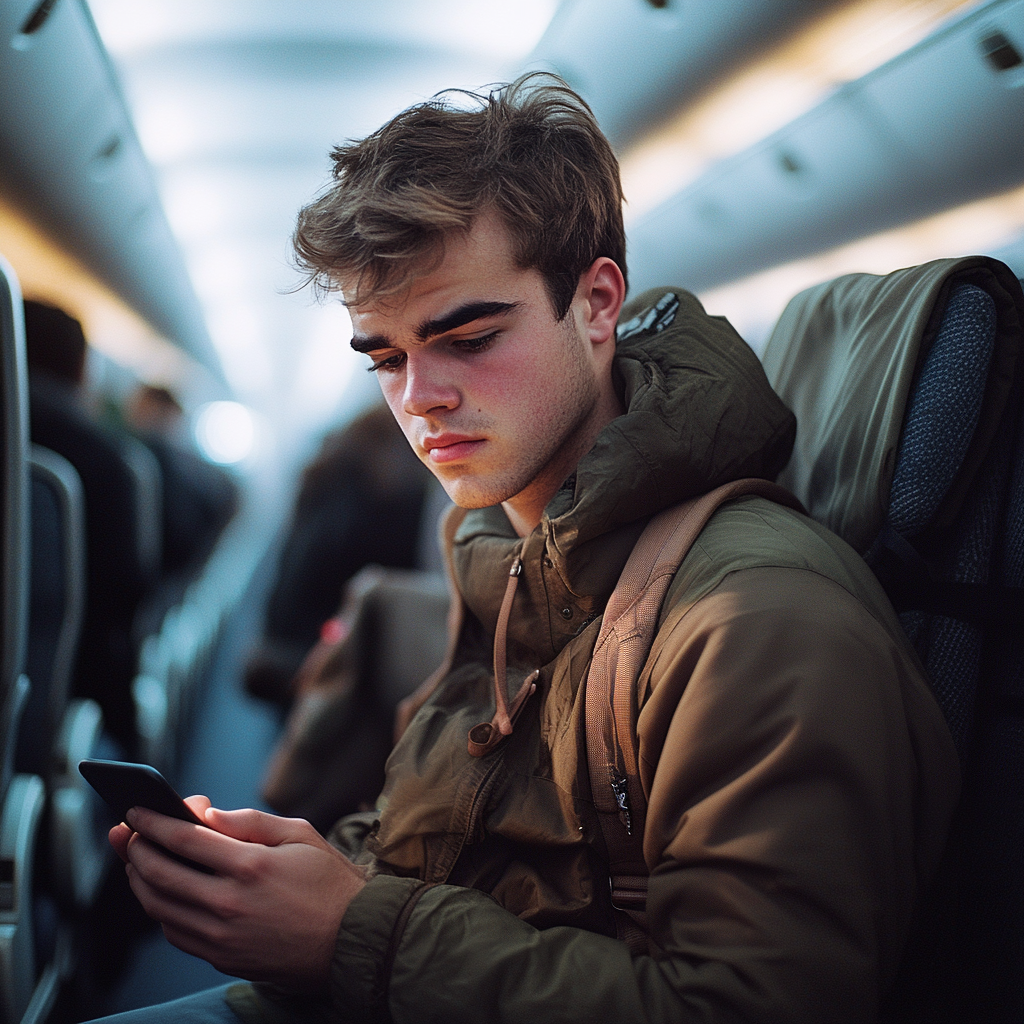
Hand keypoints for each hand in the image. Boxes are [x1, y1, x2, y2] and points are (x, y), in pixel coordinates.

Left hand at [113, 800, 365, 986]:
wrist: (352, 940)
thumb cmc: (330, 882)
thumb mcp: (301, 834)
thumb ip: (251, 820)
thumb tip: (207, 814)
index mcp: (250, 865)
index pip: (183, 839)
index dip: (153, 822)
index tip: (135, 810)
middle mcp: (229, 903)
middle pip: (161, 873)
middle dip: (136, 849)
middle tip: (128, 833)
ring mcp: (222, 936)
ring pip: (160, 907)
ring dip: (140, 880)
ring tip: (137, 861)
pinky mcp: (222, 958)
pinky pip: (175, 933)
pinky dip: (159, 910)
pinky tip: (162, 893)